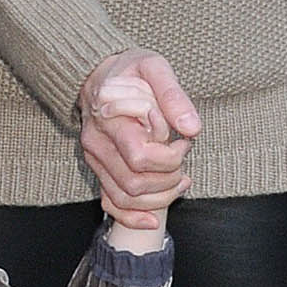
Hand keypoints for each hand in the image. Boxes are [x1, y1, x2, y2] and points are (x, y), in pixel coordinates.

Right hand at [78, 52, 200, 211]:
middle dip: (169, 177)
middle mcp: (96, 144)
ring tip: (180, 178)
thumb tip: (192, 128)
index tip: (183, 141)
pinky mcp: (99, 170)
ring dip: (160, 196)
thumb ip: (172, 95)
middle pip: (135, 182)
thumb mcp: (154, 68)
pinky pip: (110, 203)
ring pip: (126, 197)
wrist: (99, 75)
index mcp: (108, 118)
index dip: (170, 157)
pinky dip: (132, 217)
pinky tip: (154, 218)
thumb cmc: (130, 70)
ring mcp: (95, 160)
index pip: (140, 157)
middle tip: (183, 156)